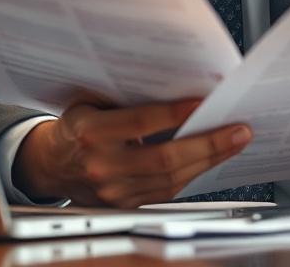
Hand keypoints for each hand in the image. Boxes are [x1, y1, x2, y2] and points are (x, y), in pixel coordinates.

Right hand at [13, 97, 251, 207]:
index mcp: (90, 132)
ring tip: (234, 142)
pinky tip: (211, 157)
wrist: (51, 165)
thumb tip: (177, 83)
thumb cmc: (77, 126)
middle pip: (164, 158)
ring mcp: (114, 192)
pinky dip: (193, 172)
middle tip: (238, 130)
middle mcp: (102, 166)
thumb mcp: (91, 102)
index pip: (140, 123)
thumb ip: (126, 98)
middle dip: (207, 144)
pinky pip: (167, 191)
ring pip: (172, 179)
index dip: (174, 113)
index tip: (204, 102)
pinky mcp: (126, 206)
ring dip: (208, 160)